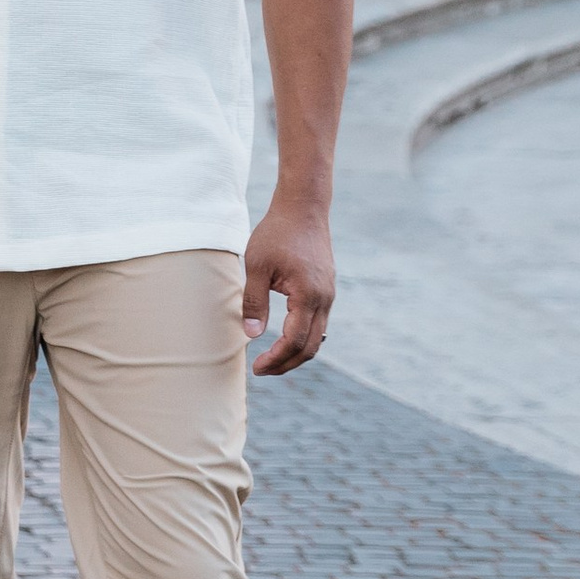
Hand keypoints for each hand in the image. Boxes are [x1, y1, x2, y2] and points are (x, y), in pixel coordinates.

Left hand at [241, 200, 332, 377]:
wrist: (303, 208)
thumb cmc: (277, 233)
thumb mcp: (257, 266)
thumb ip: (254, 301)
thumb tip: (251, 335)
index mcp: (308, 296)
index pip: (294, 342)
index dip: (276, 359)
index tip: (256, 368)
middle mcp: (324, 299)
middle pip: (310, 347)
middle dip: (287, 364)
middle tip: (262, 370)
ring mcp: (328, 295)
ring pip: (317, 337)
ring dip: (295, 353)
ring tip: (271, 358)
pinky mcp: (326, 289)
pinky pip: (318, 323)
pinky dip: (303, 337)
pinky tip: (285, 338)